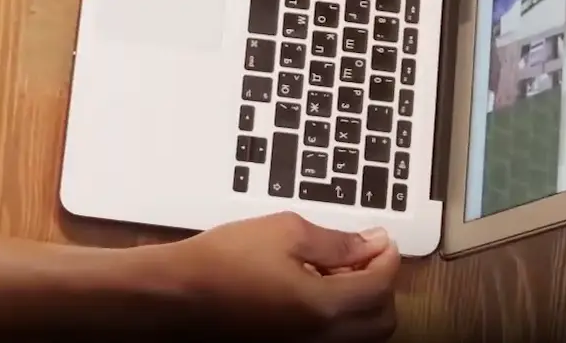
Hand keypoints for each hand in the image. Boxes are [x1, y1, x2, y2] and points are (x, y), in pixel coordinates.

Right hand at [138, 212, 402, 341]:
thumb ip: (336, 241)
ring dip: (363, 302)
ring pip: (362, 334)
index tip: (380, 236)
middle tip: (365, 254)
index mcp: (325, 307)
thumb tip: (370, 243)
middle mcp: (322, 336)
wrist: (179, 292)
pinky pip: (335, 338)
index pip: (381, 284)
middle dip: (382, 284)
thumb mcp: (285, 232)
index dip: (386, 255)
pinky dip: (340, 315)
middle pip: (382, 319)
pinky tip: (315, 287)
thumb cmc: (222, 261)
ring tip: (338, 269)